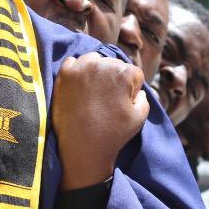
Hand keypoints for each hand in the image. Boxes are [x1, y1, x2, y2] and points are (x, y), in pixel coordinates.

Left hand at [52, 53, 148, 189]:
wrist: (83, 148)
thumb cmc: (113, 133)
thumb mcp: (140, 117)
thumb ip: (143, 98)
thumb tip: (137, 91)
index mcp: (124, 72)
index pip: (134, 74)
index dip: (131, 89)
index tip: (122, 103)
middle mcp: (103, 64)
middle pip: (114, 65)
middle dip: (113, 79)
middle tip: (106, 100)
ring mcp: (81, 67)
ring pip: (94, 61)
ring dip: (96, 72)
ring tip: (93, 93)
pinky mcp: (65, 74)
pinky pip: (73, 63)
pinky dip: (77, 71)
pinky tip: (79, 88)